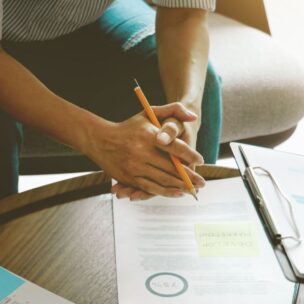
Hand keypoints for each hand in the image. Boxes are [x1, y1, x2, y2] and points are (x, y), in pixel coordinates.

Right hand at [88, 102, 205, 199]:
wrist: (100, 139)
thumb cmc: (129, 126)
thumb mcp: (148, 112)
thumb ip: (173, 109)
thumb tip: (193, 117)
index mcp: (148, 135)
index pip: (174, 146)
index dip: (189, 154)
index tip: (201, 160)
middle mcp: (141, 152)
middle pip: (171, 167)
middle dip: (189, 176)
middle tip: (203, 182)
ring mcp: (134, 167)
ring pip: (162, 180)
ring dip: (180, 186)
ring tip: (193, 190)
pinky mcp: (129, 177)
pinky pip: (150, 188)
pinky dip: (165, 192)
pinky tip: (177, 193)